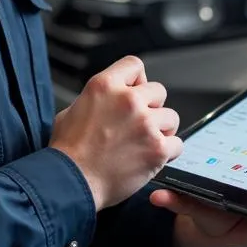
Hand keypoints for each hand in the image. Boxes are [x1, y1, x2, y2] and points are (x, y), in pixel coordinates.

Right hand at [50, 56, 181, 210]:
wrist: (72, 182)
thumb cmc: (68, 151)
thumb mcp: (72, 109)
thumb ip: (95, 99)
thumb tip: (107, 100)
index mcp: (105, 85)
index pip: (134, 65)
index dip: (136, 80)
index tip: (135, 93)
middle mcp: (127, 100)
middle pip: (158, 91)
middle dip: (151, 107)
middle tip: (138, 124)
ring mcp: (145, 123)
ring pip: (171, 116)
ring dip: (162, 129)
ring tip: (146, 142)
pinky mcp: (157, 148)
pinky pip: (177, 143)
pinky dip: (168, 151)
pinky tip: (152, 156)